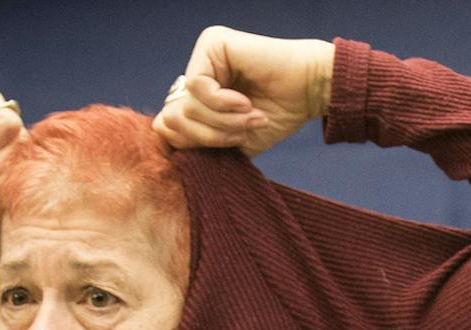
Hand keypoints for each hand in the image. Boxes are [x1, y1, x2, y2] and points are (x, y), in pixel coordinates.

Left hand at [150, 27, 334, 156]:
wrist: (310, 92)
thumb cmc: (277, 114)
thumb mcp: (232, 140)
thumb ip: (197, 141)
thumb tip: (161, 127)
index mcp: (200, 94)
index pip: (170, 125)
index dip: (195, 143)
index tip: (231, 144)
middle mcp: (198, 70)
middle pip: (175, 116)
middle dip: (210, 135)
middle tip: (242, 132)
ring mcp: (204, 54)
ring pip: (186, 104)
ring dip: (221, 121)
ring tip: (249, 117)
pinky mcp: (213, 43)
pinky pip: (197, 85)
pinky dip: (222, 103)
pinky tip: (245, 102)